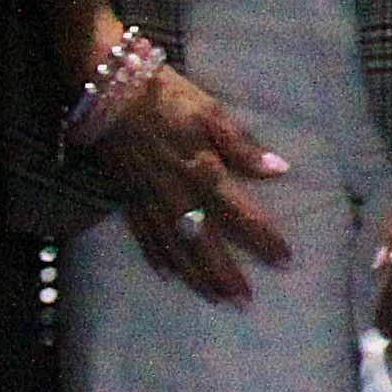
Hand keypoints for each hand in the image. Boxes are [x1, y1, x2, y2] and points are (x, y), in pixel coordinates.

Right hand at [94, 54, 293, 305]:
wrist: (106, 89)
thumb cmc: (165, 95)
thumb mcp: (210, 110)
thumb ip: (241, 144)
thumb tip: (278, 170)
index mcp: (202, 171)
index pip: (240, 214)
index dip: (263, 238)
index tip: (285, 260)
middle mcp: (177, 194)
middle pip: (205, 244)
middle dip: (226, 274)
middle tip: (245, 301)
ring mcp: (149, 199)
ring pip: (175, 247)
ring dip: (195, 276)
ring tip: (215, 299)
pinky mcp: (127, 196)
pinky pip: (143, 236)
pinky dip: (156, 257)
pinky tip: (166, 276)